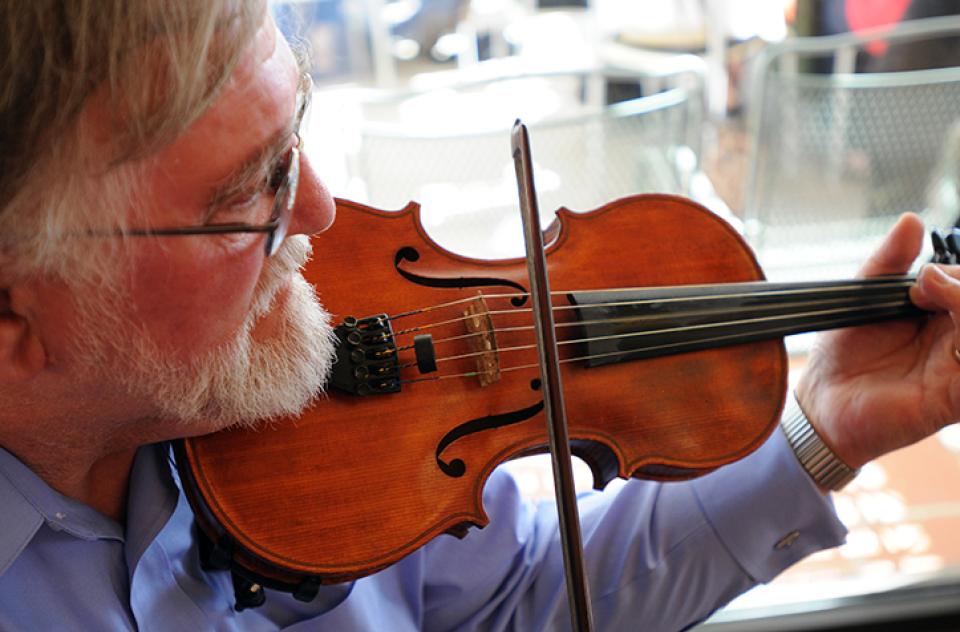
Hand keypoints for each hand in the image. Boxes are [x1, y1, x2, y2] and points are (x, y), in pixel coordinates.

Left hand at [796, 213, 959, 468]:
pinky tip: (952, 340)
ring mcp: (959, 368)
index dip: (957, 276)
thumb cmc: (842, 352)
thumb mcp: (862, 296)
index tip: (923, 277)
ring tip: (935, 296)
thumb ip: (888, 262)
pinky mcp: (954, 398)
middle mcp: (957, 340)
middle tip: (928, 284)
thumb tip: (911, 220)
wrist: (820, 399)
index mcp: (943, 315)